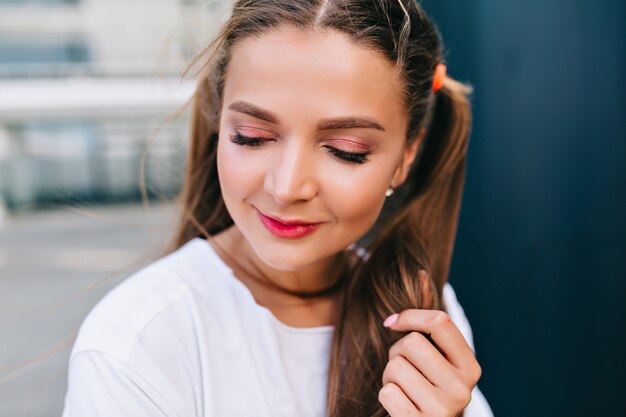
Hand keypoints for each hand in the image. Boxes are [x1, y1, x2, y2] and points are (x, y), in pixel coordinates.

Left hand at [379, 297, 481, 415]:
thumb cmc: (424, 384)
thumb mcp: (433, 356)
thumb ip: (428, 322)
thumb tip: (420, 273)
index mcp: (470, 366)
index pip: (441, 322)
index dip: (411, 316)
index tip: (393, 322)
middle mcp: (463, 388)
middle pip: (412, 343)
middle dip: (397, 351)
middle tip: (404, 366)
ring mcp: (443, 409)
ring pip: (395, 367)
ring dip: (389, 375)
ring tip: (403, 386)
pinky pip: (387, 392)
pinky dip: (386, 395)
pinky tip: (400, 404)